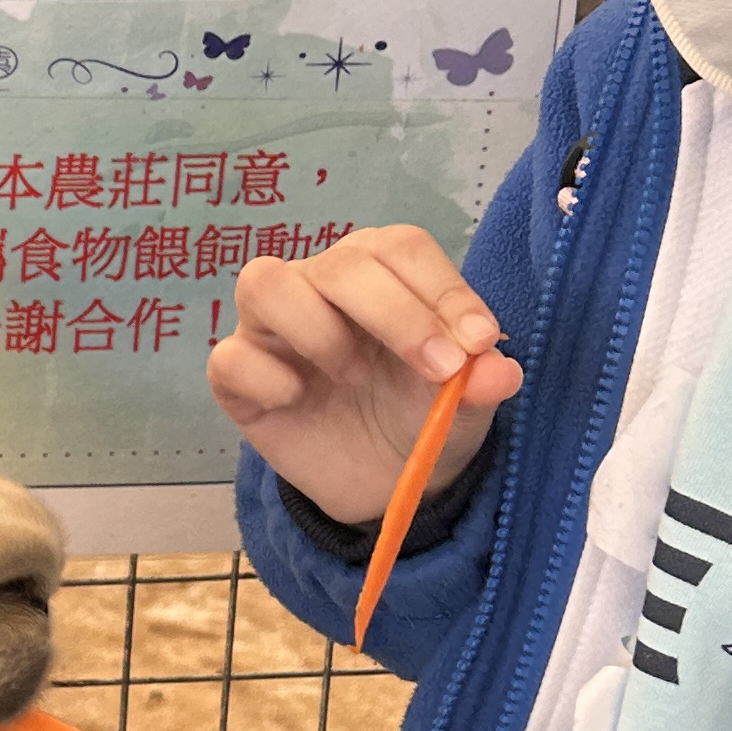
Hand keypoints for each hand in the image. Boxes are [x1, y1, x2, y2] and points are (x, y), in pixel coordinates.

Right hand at [209, 221, 518, 526]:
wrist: (379, 482)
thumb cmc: (417, 418)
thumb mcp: (463, 407)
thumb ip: (480, 384)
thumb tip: (500, 371)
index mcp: (380, 273)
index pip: (401, 248)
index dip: (441, 288)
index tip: (479, 342)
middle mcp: (319, 284)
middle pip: (341, 262)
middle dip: (396, 314)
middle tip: (437, 370)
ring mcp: (270, 327)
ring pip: (265, 283)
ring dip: (318, 330)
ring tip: (354, 377)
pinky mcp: (236, 375)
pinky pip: (231, 357)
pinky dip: (266, 377)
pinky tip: (297, 400)